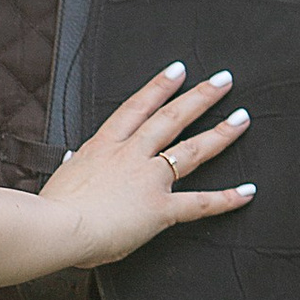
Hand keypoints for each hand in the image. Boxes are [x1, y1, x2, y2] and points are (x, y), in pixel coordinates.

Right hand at [45, 64, 252, 266]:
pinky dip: (225, 199)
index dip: (158, 87)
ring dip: (220, 132)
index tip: (177, 72)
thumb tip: (72, 160)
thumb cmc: (53, 208)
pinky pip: (199, 203)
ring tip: (242, 118)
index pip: (136, 108)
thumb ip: (74, 165)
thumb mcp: (62, 177)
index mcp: (103, 147)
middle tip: (222, 81)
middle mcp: (130, 156)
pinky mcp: (159, 208)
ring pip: (190, 150)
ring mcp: (147, 179)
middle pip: (171, 118)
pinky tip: (247, 192)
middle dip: (200, 97)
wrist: (56, 227)